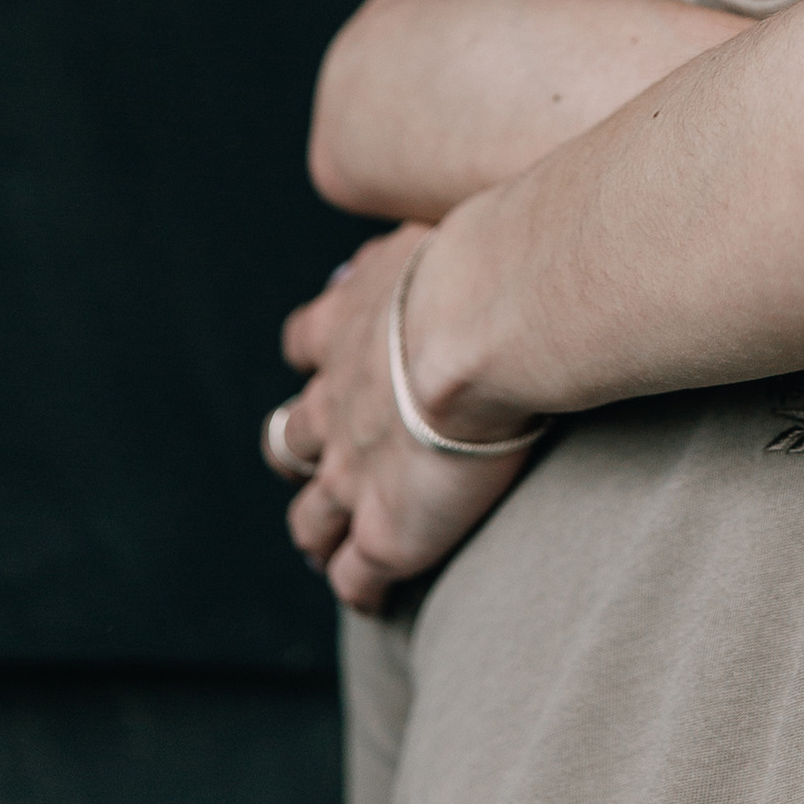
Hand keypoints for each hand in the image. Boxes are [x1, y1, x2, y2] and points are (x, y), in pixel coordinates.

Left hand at [268, 226, 536, 607]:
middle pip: (294, 434)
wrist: (487, 319)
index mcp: (351, 322)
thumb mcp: (462, 221)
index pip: (311, 338)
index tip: (331, 361)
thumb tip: (509, 205)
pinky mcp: (388, 531)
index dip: (318, 355)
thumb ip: (464, 229)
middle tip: (322, 461)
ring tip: (331, 544)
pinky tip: (375, 598)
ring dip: (318, 528)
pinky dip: (360, 588)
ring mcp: (355, 471)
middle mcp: (337, 400)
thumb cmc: (492, 260)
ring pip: (311, 515)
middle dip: (302, 449)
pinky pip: (357, 578)